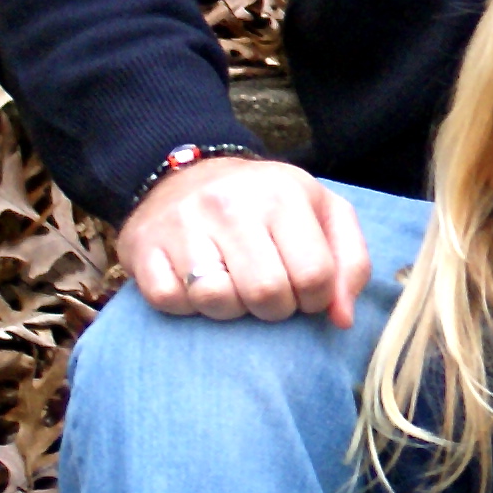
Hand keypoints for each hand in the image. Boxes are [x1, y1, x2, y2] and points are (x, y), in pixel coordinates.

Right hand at [118, 156, 369, 328]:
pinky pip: (170, 301)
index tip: (304, 291)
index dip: (315, 299)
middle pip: (267, 295)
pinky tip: (194, 282)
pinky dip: (186, 305)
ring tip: (232, 285)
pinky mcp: (144, 246)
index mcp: (282, 195)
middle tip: (267, 291)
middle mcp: (230, 205)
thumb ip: (349, 262)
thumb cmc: (265, 202)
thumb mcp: (321, 212)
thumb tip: (341, 319)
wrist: (186, 173)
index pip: (314, 276)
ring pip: (217, 301)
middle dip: (274, 308)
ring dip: (230, 308)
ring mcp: (183, 225)